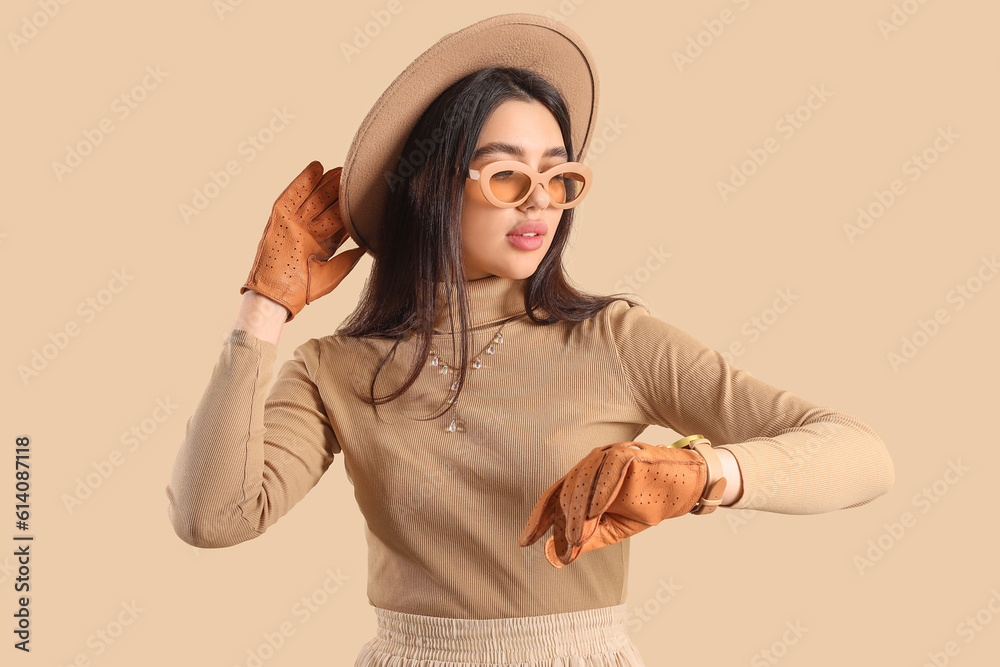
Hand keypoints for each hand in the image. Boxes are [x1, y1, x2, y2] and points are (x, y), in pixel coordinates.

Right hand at [241, 161, 365, 320]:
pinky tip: (316, 168)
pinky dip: (303, 181)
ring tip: (340, 168)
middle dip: (339, 191)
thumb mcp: (334, 273)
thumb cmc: (303, 291)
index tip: (364, 195)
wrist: (277, 297)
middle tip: (354, 175)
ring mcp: (293, 224)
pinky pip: (291, 195)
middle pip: (326, 206)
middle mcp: (307, 232)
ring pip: (312, 198)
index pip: (338, 222)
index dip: (350, 208)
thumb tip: (369, 245)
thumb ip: (350, 258)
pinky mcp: (279, 219)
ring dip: (326, 182)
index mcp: (320, 245)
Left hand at [518, 442, 706, 567]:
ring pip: (582, 482)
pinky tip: (595, 513)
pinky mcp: (626, 453)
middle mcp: (589, 465)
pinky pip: (608, 471)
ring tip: (578, 537)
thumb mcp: (611, 530)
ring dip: (578, 512)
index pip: (552, 499)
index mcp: (582, 481)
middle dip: (564, 523)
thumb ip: (583, 541)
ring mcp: (606, 456)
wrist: (682, 490)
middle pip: (565, 493)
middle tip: (569, 546)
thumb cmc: (646, 506)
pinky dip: (600, 492)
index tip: (524, 542)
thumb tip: (551, 557)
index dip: (537, 520)